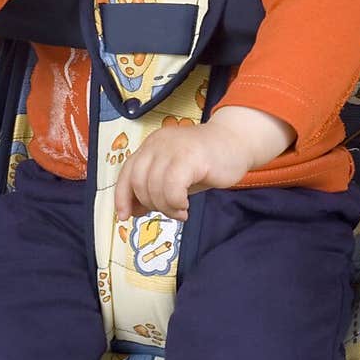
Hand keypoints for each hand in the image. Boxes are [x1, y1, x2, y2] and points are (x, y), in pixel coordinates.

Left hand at [114, 119, 254, 222]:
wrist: (237, 142)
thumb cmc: (206, 162)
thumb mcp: (174, 176)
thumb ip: (154, 188)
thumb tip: (133, 210)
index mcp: (150, 146)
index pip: (126, 172)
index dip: (122, 197)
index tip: (124, 216)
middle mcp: (157, 143)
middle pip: (138, 182)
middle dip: (150, 204)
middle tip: (169, 211)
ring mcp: (173, 148)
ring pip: (154, 187)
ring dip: (166, 207)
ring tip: (180, 212)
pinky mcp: (190, 156)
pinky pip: (172, 187)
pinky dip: (175, 203)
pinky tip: (186, 206)